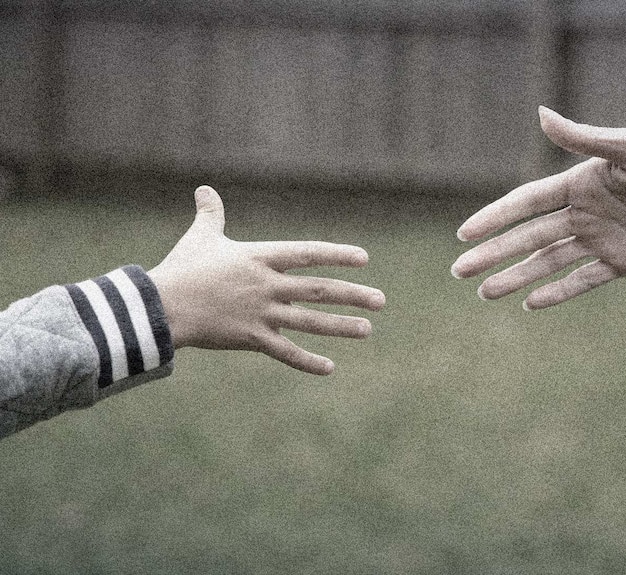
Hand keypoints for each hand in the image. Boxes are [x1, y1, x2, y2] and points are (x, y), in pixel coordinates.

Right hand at [148, 186, 384, 374]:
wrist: (162, 306)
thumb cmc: (182, 269)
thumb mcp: (200, 237)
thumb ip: (210, 214)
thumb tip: (203, 189)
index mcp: (260, 258)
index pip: (307, 254)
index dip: (336, 255)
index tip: (364, 258)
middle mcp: (267, 285)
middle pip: (318, 290)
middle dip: (352, 295)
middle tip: (380, 301)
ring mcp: (261, 314)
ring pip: (309, 322)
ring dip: (340, 327)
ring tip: (368, 330)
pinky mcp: (251, 338)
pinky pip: (284, 352)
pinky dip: (306, 362)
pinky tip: (329, 368)